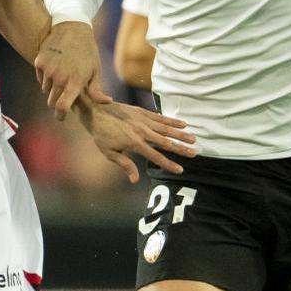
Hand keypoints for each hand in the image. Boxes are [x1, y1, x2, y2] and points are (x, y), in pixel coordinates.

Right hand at [35, 21, 104, 118]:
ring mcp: (48, 69)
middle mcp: (59, 77)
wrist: (72, 27)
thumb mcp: (96, 70)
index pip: (61, 106)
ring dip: (52, 88)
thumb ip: (97, 90)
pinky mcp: (39, 61)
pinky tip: (55, 66)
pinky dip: (45, 76)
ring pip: (45, 89)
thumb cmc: (87, 51)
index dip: (60, 115)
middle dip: (56, 102)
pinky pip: (40, 77)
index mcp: (74, 82)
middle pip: (51, 101)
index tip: (61, 117)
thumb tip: (107, 103)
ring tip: (62, 75)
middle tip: (64, 95)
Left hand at [79, 102, 197, 183]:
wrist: (96, 110)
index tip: (180, 170)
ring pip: (166, 129)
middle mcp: (142, 132)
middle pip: (166, 142)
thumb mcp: (110, 153)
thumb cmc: (101, 134)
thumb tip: (135, 180)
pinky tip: (184, 124)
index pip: (155, 157)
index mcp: (134, 144)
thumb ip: (125, 164)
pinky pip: (161, 117)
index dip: (168, 164)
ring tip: (194, 139)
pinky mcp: (143, 112)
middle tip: (194, 153)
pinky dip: (173, 121)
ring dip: (181, 134)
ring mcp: (143, 121)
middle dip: (181, 149)